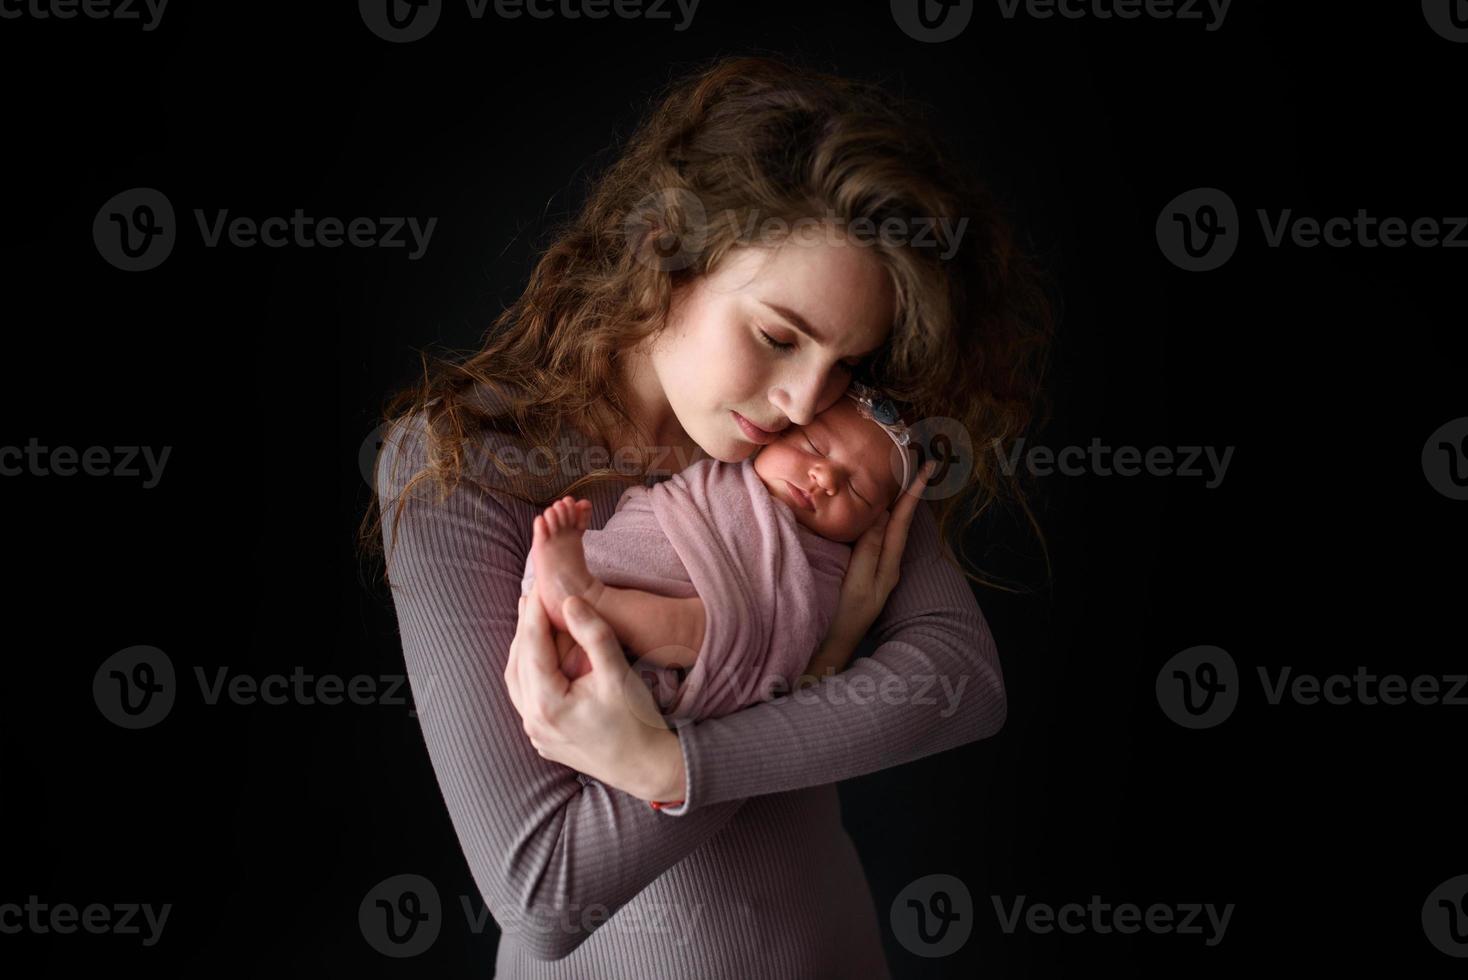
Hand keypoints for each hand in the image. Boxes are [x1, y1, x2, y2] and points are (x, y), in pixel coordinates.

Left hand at [504, 579, 685, 801]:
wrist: (646, 767)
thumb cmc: (636, 721)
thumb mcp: (616, 673)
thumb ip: (593, 634)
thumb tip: (569, 601)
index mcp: (547, 704)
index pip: (533, 647)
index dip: (535, 614)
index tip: (539, 587)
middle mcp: (533, 721)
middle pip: (519, 663)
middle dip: (526, 628)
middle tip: (532, 596)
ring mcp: (535, 733)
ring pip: (518, 682)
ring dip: (524, 650)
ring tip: (532, 621)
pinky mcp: (543, 738)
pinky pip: (526, 698)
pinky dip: (530, 672)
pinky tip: (539, 657)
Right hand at [823, 460, 934, 651]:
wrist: (834, 650)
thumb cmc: (843, 618)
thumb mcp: (857, 583)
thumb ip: (868, 549)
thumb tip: (880, 515)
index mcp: (889, 565)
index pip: (902, 521)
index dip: (913, 494)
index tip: (926, 468)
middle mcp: (888, 564)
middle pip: (901, 521)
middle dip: (909, 493)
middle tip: (917, 464)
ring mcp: (878, 570)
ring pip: (889, 529)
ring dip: (895, 504)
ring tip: (899, 479)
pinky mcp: (865, 573)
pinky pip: (876, 538)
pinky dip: (878, 519)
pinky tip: (873, 513)